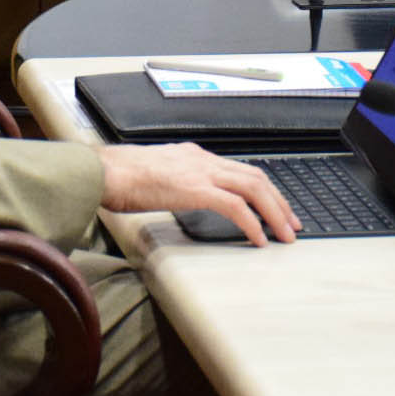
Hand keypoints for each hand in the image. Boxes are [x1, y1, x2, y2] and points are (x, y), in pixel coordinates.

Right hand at [100, 142, 298, 245]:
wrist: (102, 172)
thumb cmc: (118, 176)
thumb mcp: (155, 173)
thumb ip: (174, 180)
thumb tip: (180, 192)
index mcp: (195, 155)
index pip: (241, 170)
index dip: (263, 189)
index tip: (275, 207)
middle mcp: (204, 160)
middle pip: (256, 177)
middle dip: (278, 201)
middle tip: (292, 223)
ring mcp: (201, 172)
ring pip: (254, 188)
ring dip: (274, 213)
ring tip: (284, 234)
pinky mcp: (195, 189)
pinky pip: (236, 207)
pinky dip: (252, 223)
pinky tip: (258, 239)